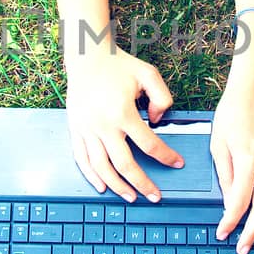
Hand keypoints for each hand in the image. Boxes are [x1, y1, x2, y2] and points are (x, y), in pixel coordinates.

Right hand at [65, 46, 182, 201]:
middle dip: (142, 183)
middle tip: (155, 196)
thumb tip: (159, 121)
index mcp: (123, 113)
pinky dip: (92, 175)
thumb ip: (162, 97)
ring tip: (131, 196)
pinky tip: (103, 186)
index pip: (150, 144)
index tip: (177, 164)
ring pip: (102, 167)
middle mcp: (103, 125)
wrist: (86, 57)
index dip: (166, 156)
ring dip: (118, 186)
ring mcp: (87, 129)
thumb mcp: (149, 74)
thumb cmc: (118, 64)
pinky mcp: (76, 129)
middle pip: (125, 164)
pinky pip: (82, 158)